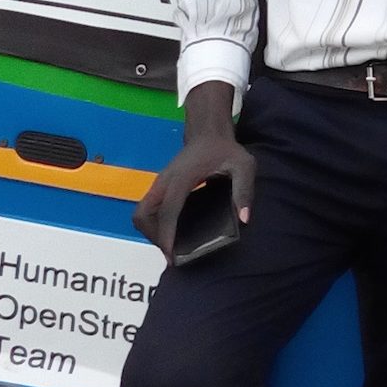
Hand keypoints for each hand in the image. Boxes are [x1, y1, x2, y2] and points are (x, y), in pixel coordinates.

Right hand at [131, 82, 255, 261]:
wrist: (208, 132)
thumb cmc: (226, 150)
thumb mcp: (244, 166)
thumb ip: (245, 190)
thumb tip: (245, 219)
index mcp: (181, 178)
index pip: (167, 210)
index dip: (166, 234)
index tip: (171, 255)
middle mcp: (164, 182)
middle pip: (143, 215)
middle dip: (153, 236)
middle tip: (172, 253)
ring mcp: (159, 183)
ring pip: (141, 213)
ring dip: (150, 232)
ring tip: (171, 247)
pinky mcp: (160, 186)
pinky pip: (148, 210)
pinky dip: (153, 224)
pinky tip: (171, 233)